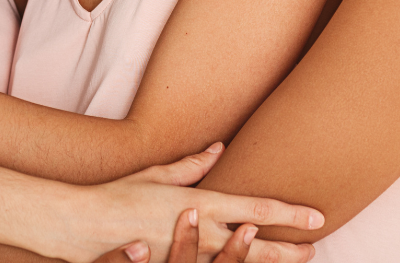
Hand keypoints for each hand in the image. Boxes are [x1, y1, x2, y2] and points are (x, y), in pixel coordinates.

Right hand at [68, 146, 320, 262]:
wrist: (84, 225)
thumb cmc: (118, 195)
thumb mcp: (156, 174)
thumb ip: (191, 165)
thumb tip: (218, 148)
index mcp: (198, 202)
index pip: (254, 207)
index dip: (287, 213)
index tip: (315, 216)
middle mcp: (200, 230)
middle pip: (256, 244)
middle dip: (288, 248)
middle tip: (313, 248)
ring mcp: (188, 254)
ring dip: (267, 262)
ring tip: (293, 260)